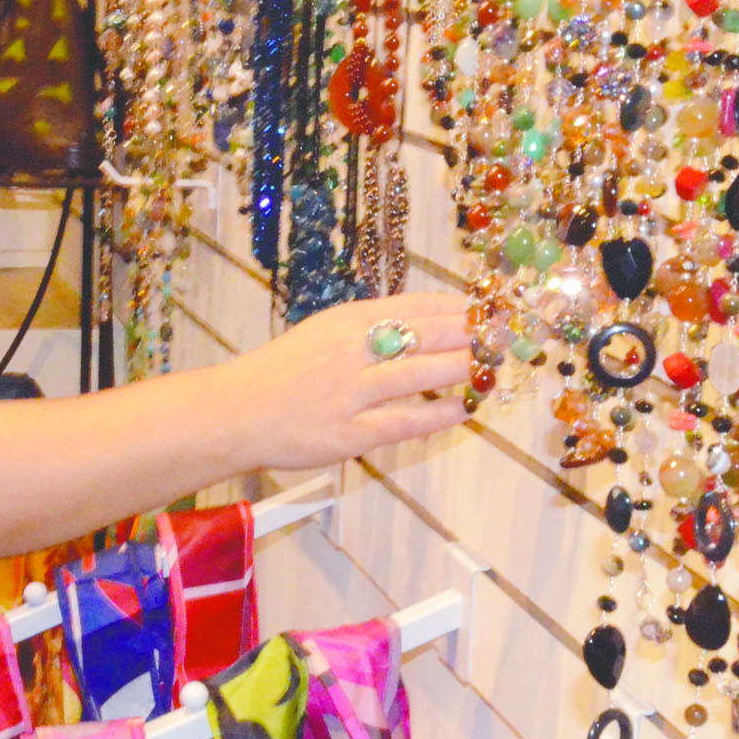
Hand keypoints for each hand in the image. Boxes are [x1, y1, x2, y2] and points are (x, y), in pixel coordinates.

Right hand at [219, 292, 474, 472]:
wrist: (235, 411)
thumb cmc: (282, 372)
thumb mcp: (322, 334)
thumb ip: (368, 329)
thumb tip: (425, 323)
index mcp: (344, 321)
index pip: (413, 305)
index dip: (456, 306)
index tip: (488, 306)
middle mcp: (349, 350)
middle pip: (422, 334)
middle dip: (468, 333)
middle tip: (502, 335)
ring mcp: (349, 392)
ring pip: (418, 374)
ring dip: (460, 369)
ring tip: (489, 367)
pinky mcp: (348, 433)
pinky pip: (402, 422)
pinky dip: (436, 415)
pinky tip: (462, 411)